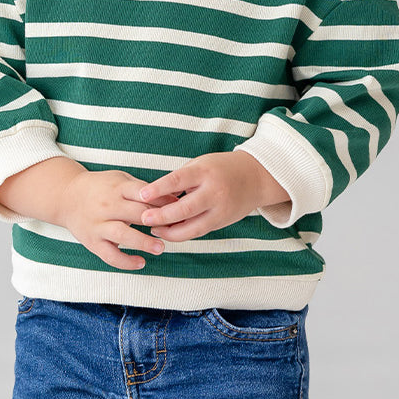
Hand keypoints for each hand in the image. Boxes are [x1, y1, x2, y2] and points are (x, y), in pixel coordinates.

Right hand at [57, 169, 167, 270]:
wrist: (66, 197)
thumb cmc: (100, 188)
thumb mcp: (120, 180)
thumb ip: (143, 189)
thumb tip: (174, 200)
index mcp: (117, 188)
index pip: (144, 194)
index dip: (164, 202)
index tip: (180, 209)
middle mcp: (107, 206)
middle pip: (136, 214)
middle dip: (158, 222)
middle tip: (176, 229)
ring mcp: (98, 225)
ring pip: (122, 235)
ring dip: (143, 242)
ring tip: (161, 248)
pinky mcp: (92, 242)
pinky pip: (109, 255)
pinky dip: (125, 262)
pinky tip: (141, 263)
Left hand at [138, 152, 289, 240]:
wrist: (257, 177)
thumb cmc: (220, 168)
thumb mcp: (200, 164)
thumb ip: (180, 179)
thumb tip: (154, 196)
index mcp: (205, 172)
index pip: (178, 180)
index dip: (158, 188)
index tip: (141, 195)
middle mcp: (214, 192)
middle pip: (185, 208)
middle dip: (162, 216)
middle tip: (143, 219)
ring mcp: (220, 210)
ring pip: (192, 227)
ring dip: (170, 231)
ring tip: (153, 229)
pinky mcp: (222, 222)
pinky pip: (199, 231)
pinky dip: (182, 234)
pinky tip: (168, 232)